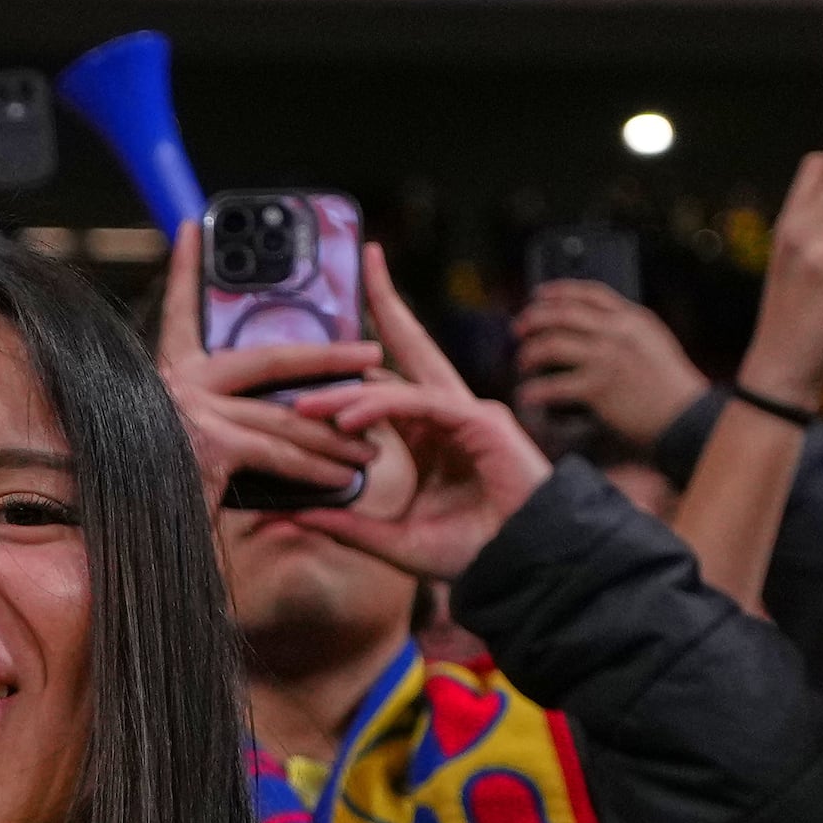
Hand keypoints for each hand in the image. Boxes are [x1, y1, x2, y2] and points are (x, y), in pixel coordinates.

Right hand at [153, 221, 380, 506]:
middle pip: (268, 358)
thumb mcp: (183, 452)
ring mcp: (190, 410)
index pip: (177, 312)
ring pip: (284, 414)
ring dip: (334, 432)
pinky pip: (279, 451)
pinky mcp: (209, 442)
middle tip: (371, 354)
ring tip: (372, 444)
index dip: (184, 270)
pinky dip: (317, 468)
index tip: (190, 229)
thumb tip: (280, 417)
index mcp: (164, 378)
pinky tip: (346, 477)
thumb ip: (217, 425)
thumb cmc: (149, 505)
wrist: (115, 545)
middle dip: (328, 356)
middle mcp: (173, 385)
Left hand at [283, 246, 555, 583]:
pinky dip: (381, 409)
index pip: (388, 379)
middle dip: (387, 300)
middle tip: (367, 254)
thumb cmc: (475, 553)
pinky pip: (421, 404)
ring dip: (348, 392)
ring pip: (398, 384)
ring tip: (305, 407)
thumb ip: (347, 523)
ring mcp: (468, 412)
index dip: (360, 355)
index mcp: (429, 431)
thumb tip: (293, 513)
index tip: (326, 333)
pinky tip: (346, 422)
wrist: (528, 568)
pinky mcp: (481, 422)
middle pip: (410, 346)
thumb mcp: (394, 540)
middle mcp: (447, 412)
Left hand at [513, 274, 698, 445]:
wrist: (687, 416)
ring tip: (522, 363)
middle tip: (518, 329)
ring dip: (530, 353)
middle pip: (563, 313)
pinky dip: (536, 392)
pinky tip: (527, 397)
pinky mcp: (599, 388)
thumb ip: (629, 332)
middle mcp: (618, 332)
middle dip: (533, 318)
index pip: (590, 293)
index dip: (559, 291)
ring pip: (552, 344)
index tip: (538, 295)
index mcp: (633, 319)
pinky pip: (555, 386)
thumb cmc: (673, 387)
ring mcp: (607, 358)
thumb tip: (597, 328)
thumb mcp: (655, 344)